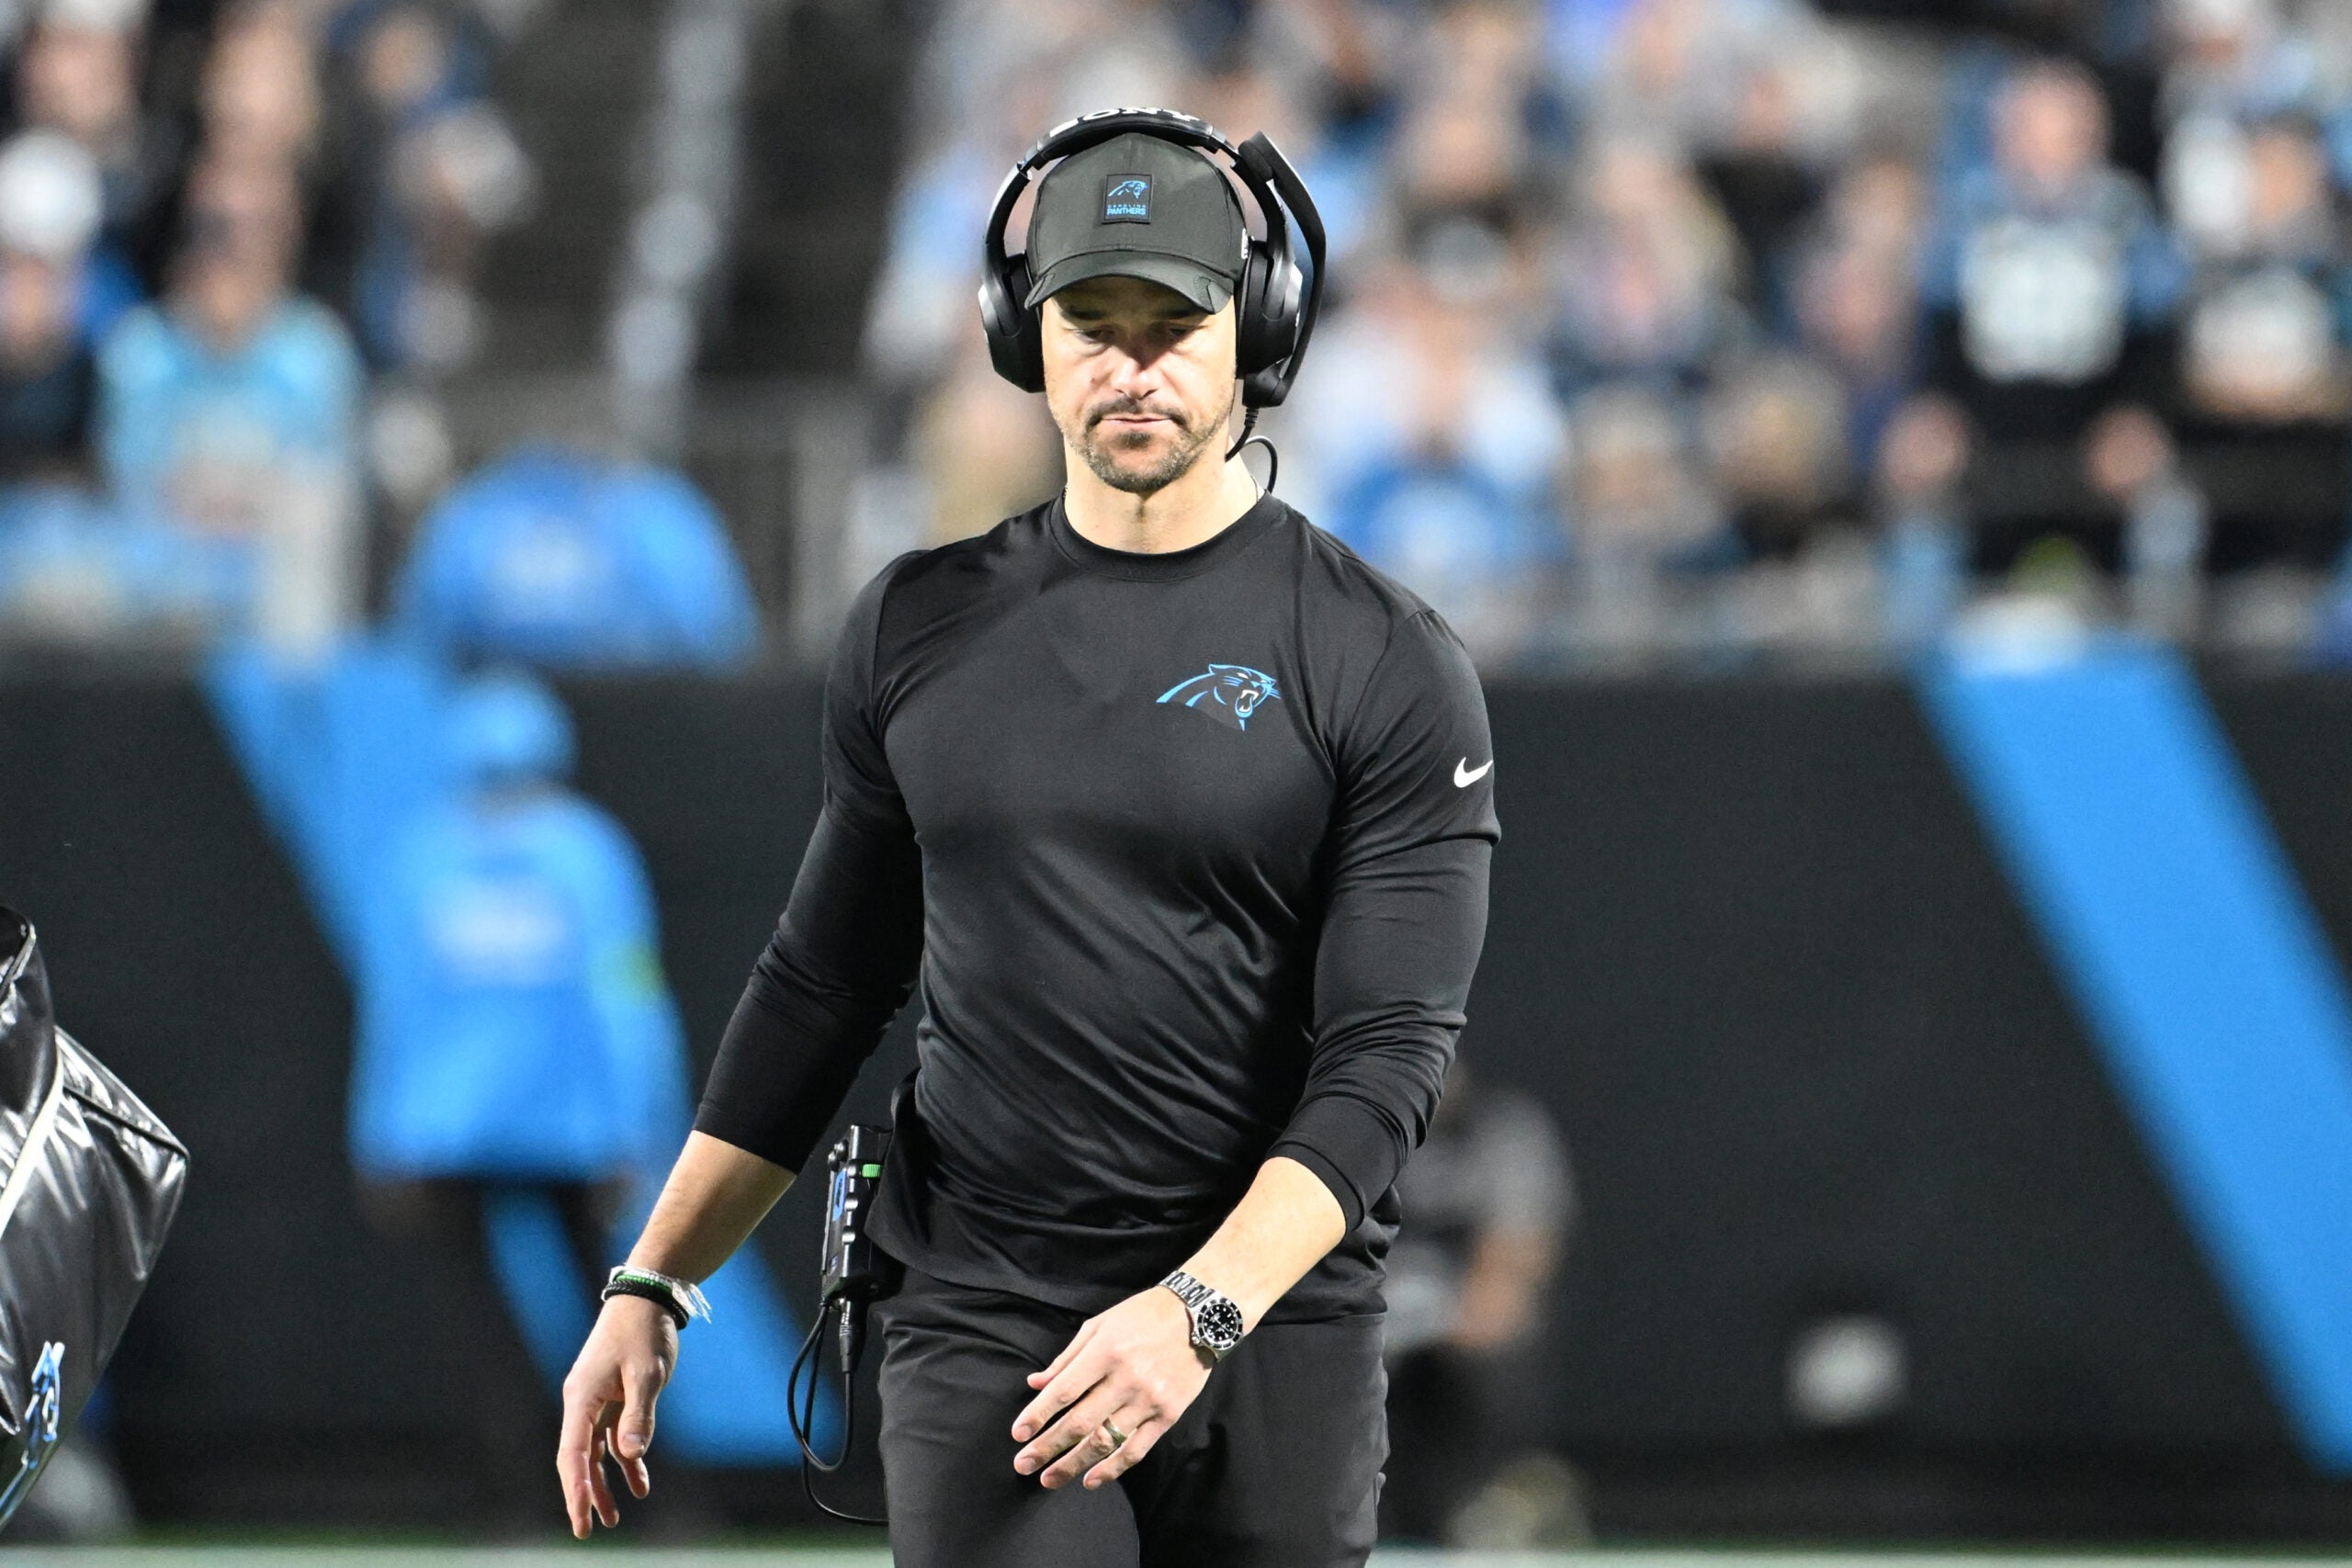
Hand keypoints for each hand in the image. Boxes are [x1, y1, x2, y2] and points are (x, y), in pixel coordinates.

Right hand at [556, 1294, 676, 1537]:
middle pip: (576, 1458)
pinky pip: (612, 1437)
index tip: (580, 1517)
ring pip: (594, 1451)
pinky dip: (624, 1459)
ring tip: (614, 1517)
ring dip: (603, 1483)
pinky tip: (639, 1483)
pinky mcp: (612, 1397)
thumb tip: (630, 1455)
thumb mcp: (647, 1374)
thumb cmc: (644, 1332)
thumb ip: (638, 1416)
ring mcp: (595, 1400)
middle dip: (581, 1494)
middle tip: (585, 1530)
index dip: (576, 1488)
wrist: (648, 1297)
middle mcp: (581, 1401)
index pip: (573, 1452)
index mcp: (581, 1397)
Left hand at [1010, 1285, 1213, 1489]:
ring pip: (1106, 1440)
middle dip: (1048, 1446)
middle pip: (1080, 1422)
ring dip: (1074, 1464)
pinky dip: (1112, 1468)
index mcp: (1106, 1351)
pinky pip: (1137, 1449)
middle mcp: (1126, 1378)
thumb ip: (1067, 1358)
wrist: (1200, 1316)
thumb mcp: (1100, 1325)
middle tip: (1024, 1465)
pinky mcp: (1168, 1415)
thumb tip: (1035, 1384)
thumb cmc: (1144, 1315)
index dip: (1038, 1414)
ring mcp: (1148, 1400)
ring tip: (1049, 1479)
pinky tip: (1091, 1479)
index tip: (1018, 1434)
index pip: (1064, 1390)